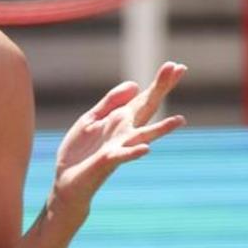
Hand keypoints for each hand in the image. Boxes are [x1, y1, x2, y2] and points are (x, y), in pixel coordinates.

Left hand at [49, 61, 187, 221]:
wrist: (67, 181)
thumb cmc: (81, 151)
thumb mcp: (92, 118)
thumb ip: (111, 102)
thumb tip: (135, 84)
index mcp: (120, 119)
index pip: (143, 98)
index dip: (159, 82)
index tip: (176, 66)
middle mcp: (124, 132)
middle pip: (147, 107)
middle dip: (161, 89)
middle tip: (179, 69)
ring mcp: (118, 147)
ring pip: (143, 134)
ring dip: (161, 128)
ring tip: (180, 120)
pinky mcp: (107, 161)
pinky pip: (123, 156)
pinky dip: (134, 152)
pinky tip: (146, 148)